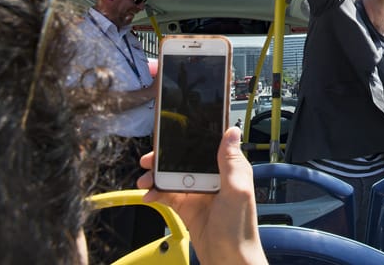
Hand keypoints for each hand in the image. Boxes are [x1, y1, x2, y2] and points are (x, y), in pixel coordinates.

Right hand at [138, 128, 267, 264]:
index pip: (208, 145)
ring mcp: (199, 193)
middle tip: (149, 160)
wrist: (228, 260)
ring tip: (144, 180)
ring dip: (156, 176)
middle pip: (186, 159)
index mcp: (229, 169)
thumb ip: (231, 162)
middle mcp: (214, 178)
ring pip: (173, 176)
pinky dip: (156, 193)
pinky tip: (149, 196)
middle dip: (166, 158)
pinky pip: (168, 195)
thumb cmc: (239, 228)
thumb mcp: (237, 190)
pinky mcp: (188, 207)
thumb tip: (232, 132)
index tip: (171, 134)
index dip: (190, 138)